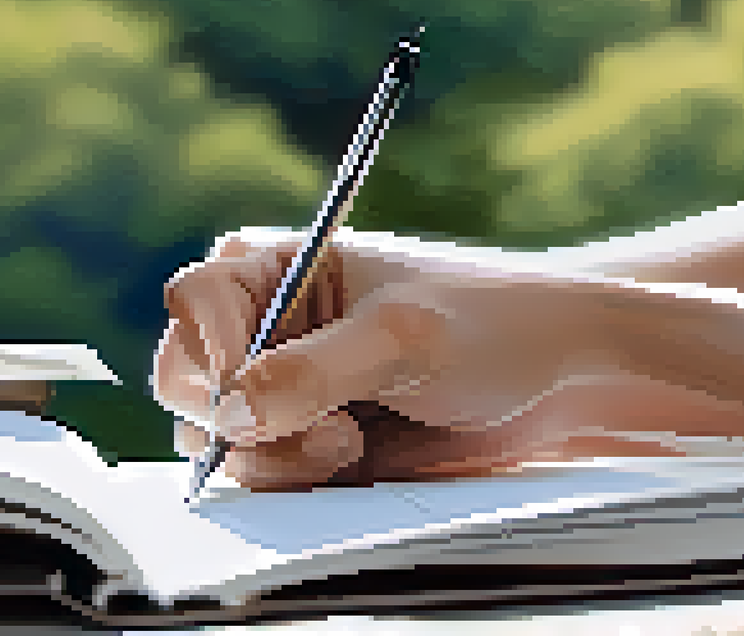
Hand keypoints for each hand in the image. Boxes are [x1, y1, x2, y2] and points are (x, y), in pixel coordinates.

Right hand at [154, 229, 743, 490]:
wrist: (558, 375)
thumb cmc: (491, 325)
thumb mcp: (401, 340)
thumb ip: (308, 374)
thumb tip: (229, 411)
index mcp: (275, 265)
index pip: (192, 305)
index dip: (211, 356)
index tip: (252, 398)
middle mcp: (264, 323)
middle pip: (184, 380)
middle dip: (243, 420)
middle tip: (326, 433)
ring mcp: (279, 386)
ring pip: (215, 438)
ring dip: (272, 457)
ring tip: (350, 446)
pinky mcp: (301, 438)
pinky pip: (256, 472)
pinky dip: (290, 479)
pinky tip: (352, 460)